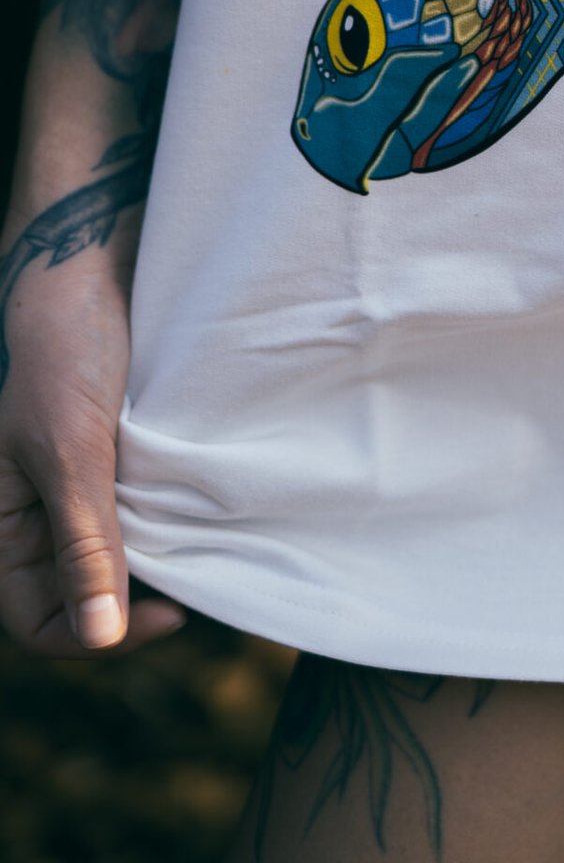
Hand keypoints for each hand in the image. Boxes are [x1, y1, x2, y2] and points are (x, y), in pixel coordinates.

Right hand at [0, 250, 184, 655]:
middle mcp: (36, 512)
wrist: (91, 262)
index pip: (40, 622)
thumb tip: (99, 636)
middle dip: (135, 597)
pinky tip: (205, 506)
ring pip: (119, 552)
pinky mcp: (114, 452)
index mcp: (1, 522)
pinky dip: (171, 514)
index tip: (170, 613)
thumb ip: (84, 539)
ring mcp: (77, 482)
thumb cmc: (63, 347)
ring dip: (159, 555)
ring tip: (208, 544)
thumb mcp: (72, 448)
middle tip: (203, 580)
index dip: (98, 633)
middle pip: (83, 594)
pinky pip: (142, 506)